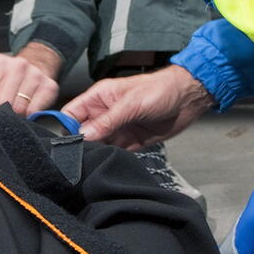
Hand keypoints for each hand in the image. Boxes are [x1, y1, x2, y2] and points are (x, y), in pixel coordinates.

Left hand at [0, 43, 61, 112]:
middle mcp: (18, 65)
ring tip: (11, 116)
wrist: (33, 70)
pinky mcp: (49, 86)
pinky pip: (35, 110)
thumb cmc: (5, 80)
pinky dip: (28, 117)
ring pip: (20, 107)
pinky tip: (25, 114)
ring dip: (14, 117)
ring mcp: (36, 74)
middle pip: (3, 100)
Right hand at [63, 64, 214, 149]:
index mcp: (98, 98)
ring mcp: (116, 128)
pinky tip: (109, 163)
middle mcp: (104, 114)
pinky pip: (114, 152)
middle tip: (78, 159)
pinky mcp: (130, 142)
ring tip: (93, 162)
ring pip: (97, 145)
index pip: (71, 114)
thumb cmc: (160, 90)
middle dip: (80, 144)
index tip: (66, 144)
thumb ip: (106, 121)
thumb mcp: (131, 104)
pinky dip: (111, 158)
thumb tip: (83, 136)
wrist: (187, 99)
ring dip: (95, 153)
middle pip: (82, 132)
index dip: (66, 128)